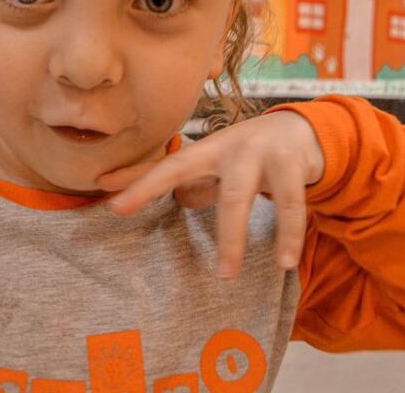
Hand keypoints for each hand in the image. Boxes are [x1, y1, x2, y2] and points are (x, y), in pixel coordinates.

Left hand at [97, 110, 324, 279]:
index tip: (112, 205)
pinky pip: (290, 205)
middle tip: (178, 256)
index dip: (140, 185)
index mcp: (206, 150)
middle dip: (195, 223)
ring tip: (226, 275)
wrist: (298, 129)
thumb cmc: (239, 153)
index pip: (169, 167)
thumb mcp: (202, 162)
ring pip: (243, 199)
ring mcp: (263, 156)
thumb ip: (160, 176)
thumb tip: (105, 184)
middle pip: (214, 190)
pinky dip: (289, 234)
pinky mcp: (293, 165)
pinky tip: (285, 262)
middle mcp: (232, 149)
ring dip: (235, 238)